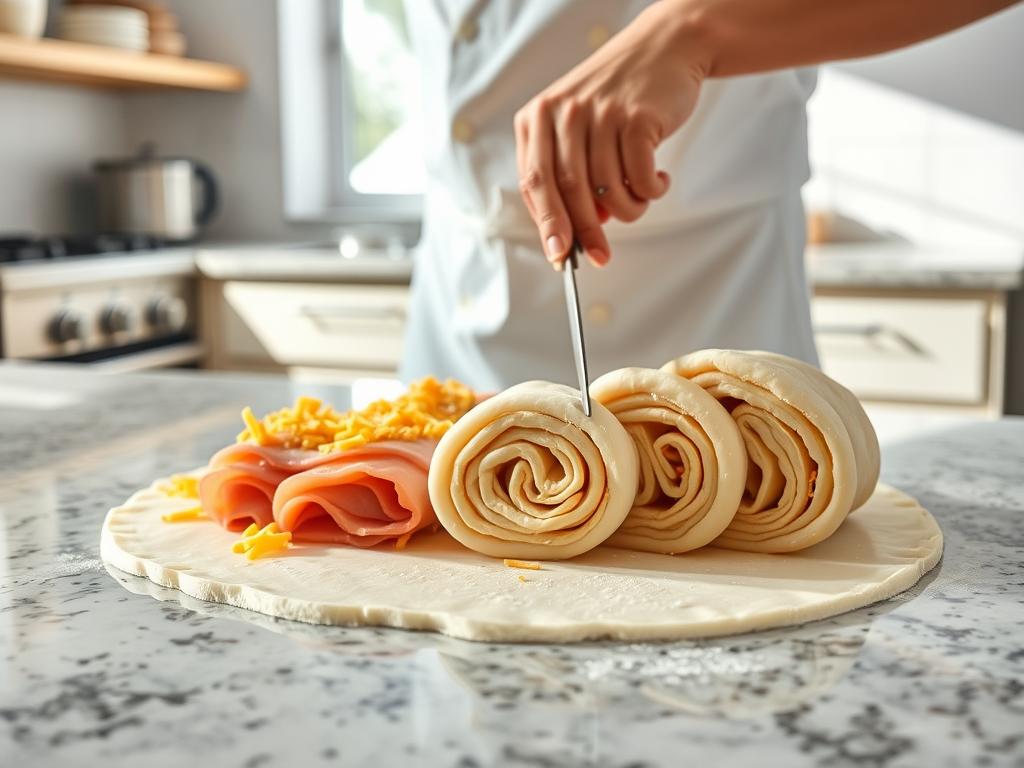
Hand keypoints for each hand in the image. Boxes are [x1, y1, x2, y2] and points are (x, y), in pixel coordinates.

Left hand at [514, 2, 707, 268]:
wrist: (665, 47)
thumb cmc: (617, 96)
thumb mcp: (578, 124)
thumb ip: (569, 172)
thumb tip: (576, 229)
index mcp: (537, 117)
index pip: (534, 183)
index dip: (547, 224)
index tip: (559, 254)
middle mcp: (564, 113)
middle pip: (568, 191)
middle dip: (584, 233)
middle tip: (599, 256)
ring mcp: (601, 114)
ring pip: (607, 190)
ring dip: (628, 210)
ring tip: (640, 200)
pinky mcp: (637, 118)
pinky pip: (640, 178)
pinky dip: (650, 192)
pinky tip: (657, 181)